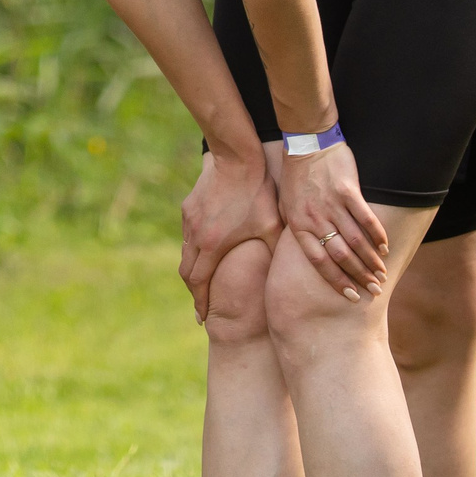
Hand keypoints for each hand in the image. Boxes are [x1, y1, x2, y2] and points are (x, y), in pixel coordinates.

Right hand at [179, 148, 278, 323]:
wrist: (236, 157)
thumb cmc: (258, 192)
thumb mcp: (273, 226)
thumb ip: (276, 254)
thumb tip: (290, 278)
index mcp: (213, 245)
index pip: (200, 283)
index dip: (200, 303)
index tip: (202, 319)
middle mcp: (195, 235)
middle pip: (187, 272)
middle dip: (194, 291)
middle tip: (202, 306)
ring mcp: (189, 220)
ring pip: (185, 253)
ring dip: (193, 270)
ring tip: (204, 281)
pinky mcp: (189, 207)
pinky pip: (187, 235)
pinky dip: (193, 250)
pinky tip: (206, 249)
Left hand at [275, 139, 387, 300]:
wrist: (307, 143)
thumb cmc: (297, 177)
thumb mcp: (287, 206)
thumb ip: (296, 229)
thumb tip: (303, 255)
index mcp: (299, 224)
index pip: (319, 262)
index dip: (336, 280)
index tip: (350, 295)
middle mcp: (315, 217)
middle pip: (340, 255)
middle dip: (359, 276)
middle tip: (374, 289)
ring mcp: (332, 204)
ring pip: (356, 240)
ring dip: (371, 260)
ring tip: (382, 273)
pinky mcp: (347, 190)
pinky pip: (366, 218)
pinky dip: (377, 235)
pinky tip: (385, 247)